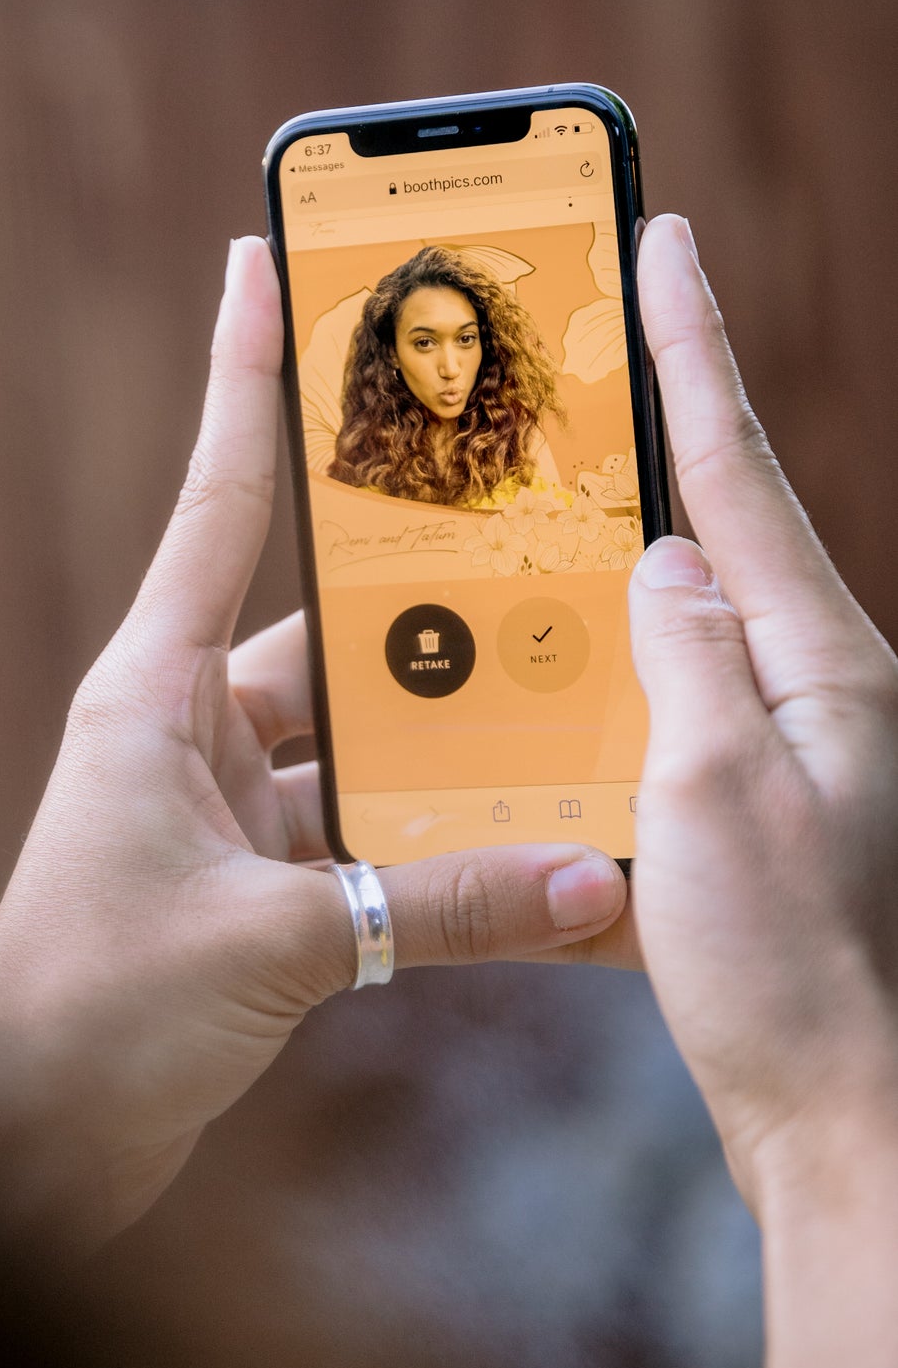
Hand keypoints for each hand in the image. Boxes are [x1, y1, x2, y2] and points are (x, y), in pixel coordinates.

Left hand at [0, 237, 626, 1249]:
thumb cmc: (91, 1016)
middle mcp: (185, 730)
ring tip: (554, 721)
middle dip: (423, 611)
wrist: (19, 1150)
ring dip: (439, 752)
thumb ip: (440, 908)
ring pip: (357, 745)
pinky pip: (360, 839)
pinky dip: (427, 849)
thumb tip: (585, 885)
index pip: (220, 503)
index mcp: (154, 690)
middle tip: (525, 543)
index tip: (259, 261)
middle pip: (327, 632)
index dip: (245, 378)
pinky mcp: (245, 886)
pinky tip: (514, 858)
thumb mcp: (277, 943)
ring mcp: (216, 808)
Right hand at [625, 214, 897, 1207]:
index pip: (737, 471)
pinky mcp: (745, 814)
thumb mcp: (724, 789)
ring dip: (604, 568)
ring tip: (525, 514)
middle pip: (714, 528)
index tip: (666, 241)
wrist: (843, 1126)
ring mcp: (782, 750)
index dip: (693, 350)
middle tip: (580, 352)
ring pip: (675, 624)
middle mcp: (810, 689)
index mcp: (818, 661)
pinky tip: (538, 687)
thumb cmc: (796, 970)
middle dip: (650, 436)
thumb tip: (661, 557)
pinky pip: (661, 714)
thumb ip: (688, 650)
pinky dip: (599, 684)